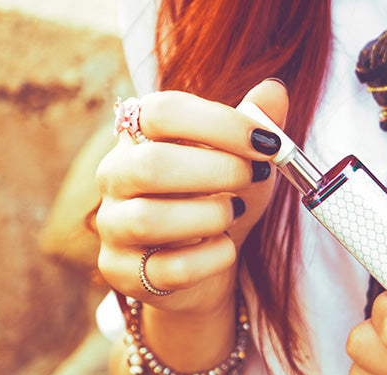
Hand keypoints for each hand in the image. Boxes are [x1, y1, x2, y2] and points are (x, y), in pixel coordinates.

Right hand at [95, 79, 287, 313]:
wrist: (205, 267)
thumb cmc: (220, 202)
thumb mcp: (245, 163)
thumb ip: (256, 127)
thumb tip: (274, 90)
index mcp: (140, 136)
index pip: (162, 112)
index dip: (219, 123)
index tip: (267, 141)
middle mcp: (115, 176)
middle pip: (150, 164)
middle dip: (217, 170)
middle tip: (254, 176)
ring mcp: (112, 226)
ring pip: (150, 219)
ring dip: (211, 216)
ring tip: (234, 214)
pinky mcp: (122, 272)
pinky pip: (169, 268)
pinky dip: (211, 258)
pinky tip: (225, 248)